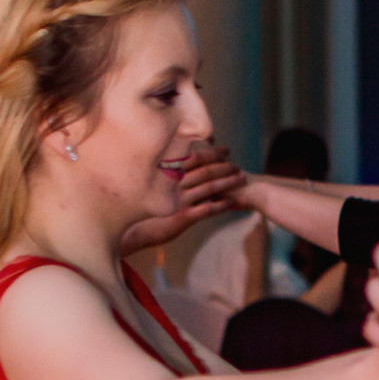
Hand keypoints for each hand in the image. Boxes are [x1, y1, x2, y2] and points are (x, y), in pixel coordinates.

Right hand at [121, 144, 244, 253]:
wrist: (136, 229)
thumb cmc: (146, 205)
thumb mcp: (155, 185)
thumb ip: (169, 172)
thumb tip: (183, 161)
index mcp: (169, 172)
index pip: (196, 157)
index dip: (213, 152)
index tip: (226, 150)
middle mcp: (175, 183)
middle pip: (206, 170)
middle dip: (224, 166)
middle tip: (238, 164)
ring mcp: (180, 199)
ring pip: (210, 187)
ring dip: (228, 183)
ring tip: (242, 179)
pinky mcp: (184, 216)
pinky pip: (207, 209)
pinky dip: (221, 204)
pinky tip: (233, 202)